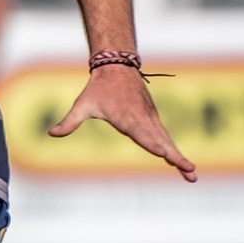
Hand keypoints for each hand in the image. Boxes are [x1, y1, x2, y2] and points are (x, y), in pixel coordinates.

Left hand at [48, 64, 196, 181]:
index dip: (153, 144)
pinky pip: (166, 137)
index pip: (142, 134)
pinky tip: (181, 164)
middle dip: (176, 157)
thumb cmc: (98, 88)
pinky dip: (175, 150)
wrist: (117, 67)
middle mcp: (143, 119)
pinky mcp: (153, 119)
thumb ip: (70, 121)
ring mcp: (150, 119)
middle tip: (190, 172)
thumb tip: (51, 133)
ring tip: (192, 175)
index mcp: (127, 117)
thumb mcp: (82, 104)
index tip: (165, 154)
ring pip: (167, 141)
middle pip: (161, 141)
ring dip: (180, 158)